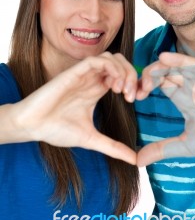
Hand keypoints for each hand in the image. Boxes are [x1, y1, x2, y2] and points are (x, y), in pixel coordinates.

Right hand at [6, 52, 136, 164]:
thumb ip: (113, 147)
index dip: (134, 84)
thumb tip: (135, 161)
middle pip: (120, 63)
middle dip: (132, 75)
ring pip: (111, 58)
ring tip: (122, 91)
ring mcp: (84, 75)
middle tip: (131, 95)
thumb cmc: (56, 130)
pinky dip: (111, 68)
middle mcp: (92, 79)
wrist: (32, 126)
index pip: (122, 76)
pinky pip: (97, 60)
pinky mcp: (74, 72)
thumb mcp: (92, 139)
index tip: (137, 99)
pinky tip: (114, 85)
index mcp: (96, 90)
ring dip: (123, 71)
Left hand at [136, 52, 194, 165]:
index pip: (160, 84)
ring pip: (174, 65)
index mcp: (184, 99)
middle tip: (136, 90)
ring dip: (158, 68)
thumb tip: (136, 161)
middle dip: (147, 77)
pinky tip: (163, 58)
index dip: (144, 86)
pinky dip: (178, 58)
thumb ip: (161, 149)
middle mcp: (190, 86)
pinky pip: (193, 63)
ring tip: (146, 79)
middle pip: (163, 72)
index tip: (132, 97)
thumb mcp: (186, 145)